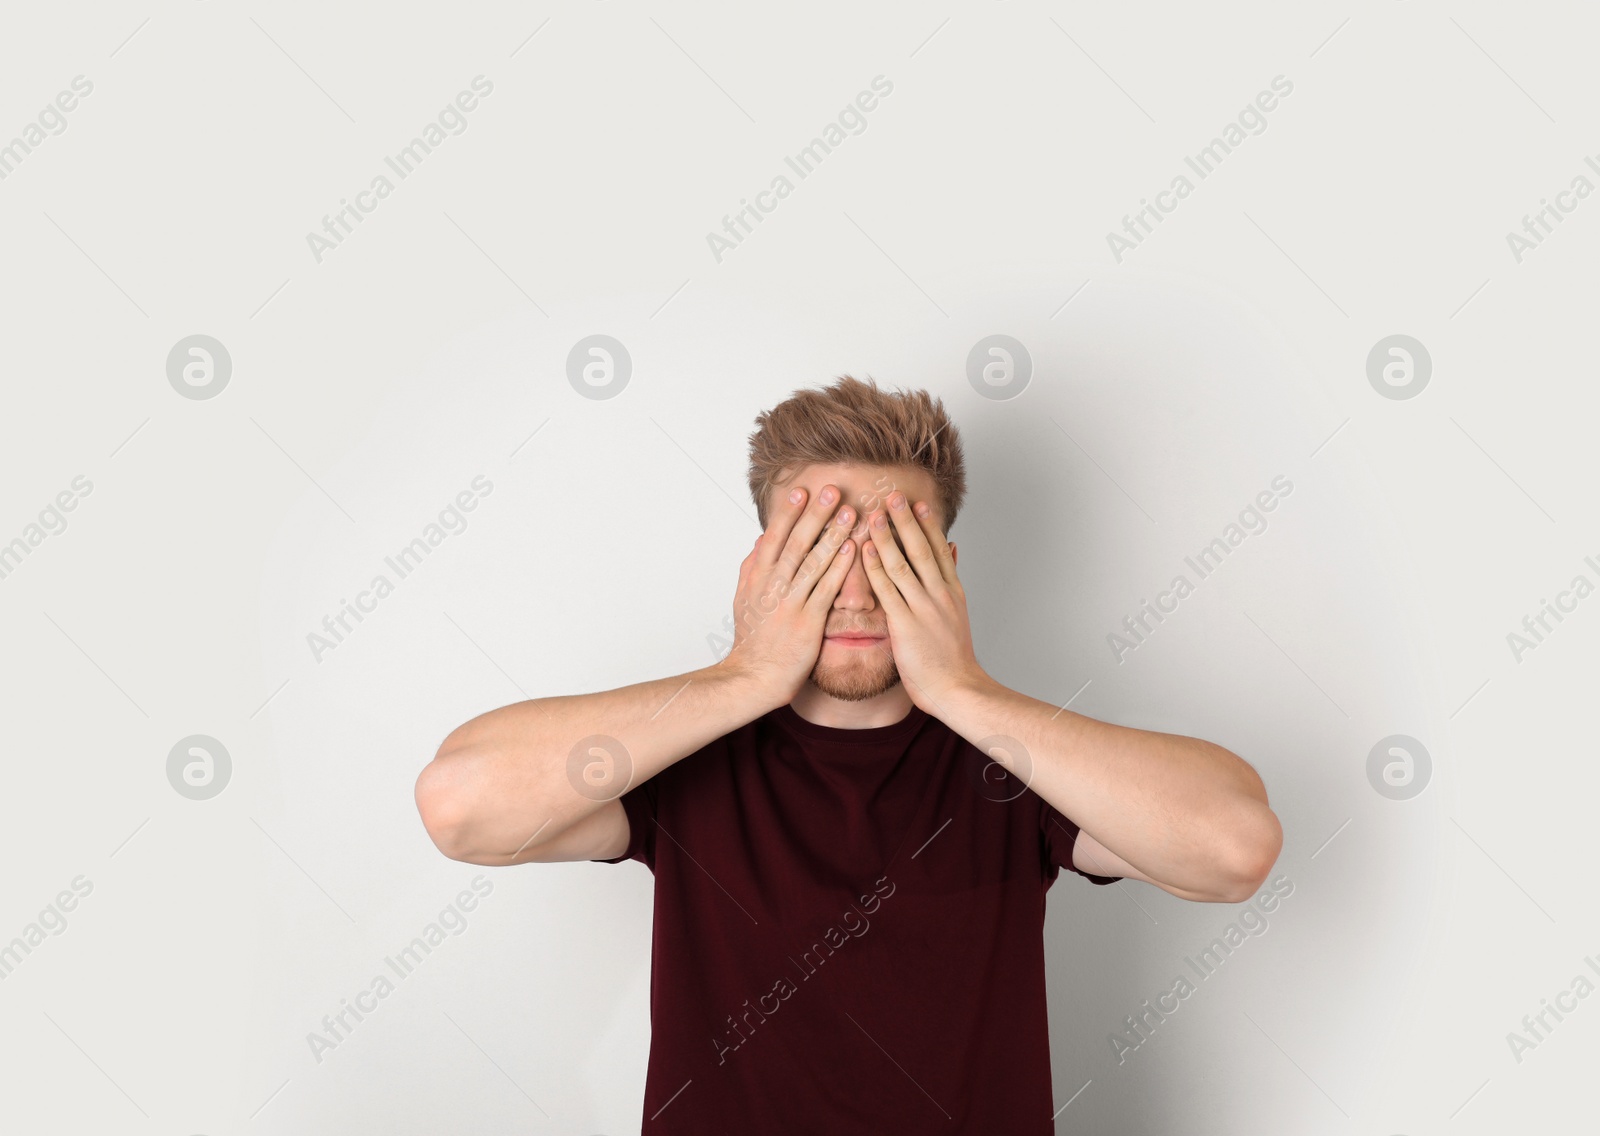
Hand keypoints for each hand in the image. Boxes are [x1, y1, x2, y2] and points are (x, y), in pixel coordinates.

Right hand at [721, 483, 856, 708]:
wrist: (754, 677)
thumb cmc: (752, 640)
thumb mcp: (744, 599)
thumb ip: (751, 567)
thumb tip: (761, 539)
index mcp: (757, 578)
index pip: (774, 537)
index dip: (789, 513)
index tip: (802, 491)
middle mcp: (773, 586)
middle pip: (796, 543)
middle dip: (815, 515)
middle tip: (832, 490)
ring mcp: (790, 603)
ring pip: (814, 562)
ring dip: (833, 534)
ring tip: (849, 512)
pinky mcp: (808, 621)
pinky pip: (827, 589)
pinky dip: (840, 567)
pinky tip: (853, 549)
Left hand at [858, 491, 984, 714]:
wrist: (958, 690)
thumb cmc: (953, 659)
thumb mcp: (958, 613)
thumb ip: (951, 579)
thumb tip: (954, 548)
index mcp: (952, 592)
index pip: (939, 550)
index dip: (927, 524)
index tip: (917, 502)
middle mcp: (940, 594)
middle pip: (922, 549)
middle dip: (906, 520)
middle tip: (893, 495)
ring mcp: (923, 608)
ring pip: (903, 563)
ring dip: (887, 536)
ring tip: (874, 513)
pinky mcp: (906, 624)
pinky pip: (887, 589)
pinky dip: (875, 567)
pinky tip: (865, 549)